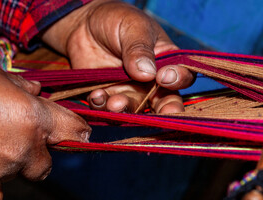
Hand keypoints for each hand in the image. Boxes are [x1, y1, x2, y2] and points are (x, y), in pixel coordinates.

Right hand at [0, 57, 90, 199]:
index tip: (78, 135)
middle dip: (38, 153)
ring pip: (19, 176)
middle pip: (47, 164)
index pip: (73, 130)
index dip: (77, 132)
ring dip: (10, 164)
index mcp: (32, 117)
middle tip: (16, 138)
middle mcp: (22, 148)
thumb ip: (23, 87)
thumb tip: (37, 93)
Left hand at [42, 0, 193, 112]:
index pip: (181, 76)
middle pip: (164, 102)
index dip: (178, 80)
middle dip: (165, 111)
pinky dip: (102, 106)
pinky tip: (97, 96)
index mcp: (165, 61)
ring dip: (127, 109)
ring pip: (134, 109)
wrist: (84, 25)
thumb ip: (140, 49)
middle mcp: (150, 82)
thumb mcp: (132, 27)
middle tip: (163, 113)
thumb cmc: (116, 20)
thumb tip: (149, 74)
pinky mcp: (107, 96)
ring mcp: (128, 91)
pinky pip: (106, 107)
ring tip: (116, 103)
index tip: (164, 77)